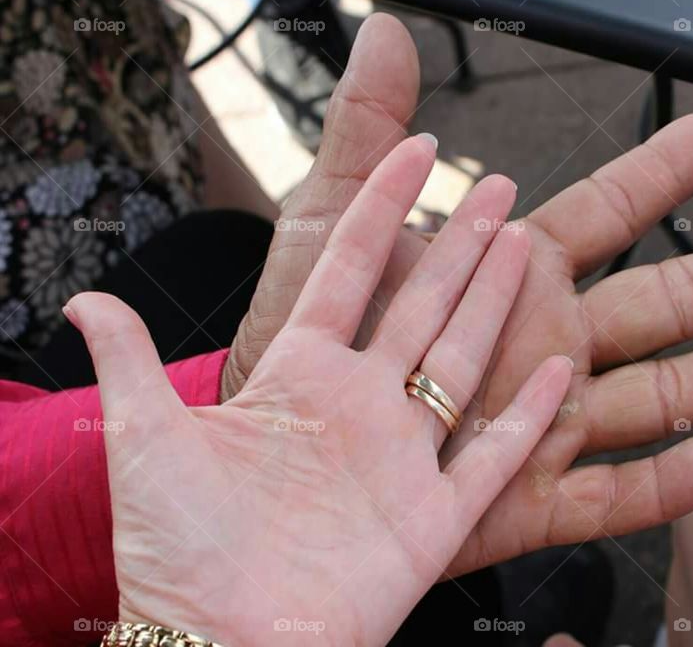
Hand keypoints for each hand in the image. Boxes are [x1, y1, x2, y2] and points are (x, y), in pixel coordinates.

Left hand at [67, 134, 572, 645]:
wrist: (215, 643)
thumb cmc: (174, 548)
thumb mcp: (144, 439)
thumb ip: (127, 360)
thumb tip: (83, 296)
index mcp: (298, 374)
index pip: (351, 269)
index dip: (383, 206)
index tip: (417, 147)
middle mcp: (357, 405)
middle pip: (421, 303)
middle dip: (460, 241)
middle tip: (497, 187)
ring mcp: (399, 458)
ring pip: (460, 360)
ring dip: (494, 302)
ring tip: (522, 244)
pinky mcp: (430, 516)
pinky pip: (490, 457)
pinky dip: (525, 418)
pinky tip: (556, 374)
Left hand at [223, 14, 692, 575]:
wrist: (280, 449)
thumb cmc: (304, 331)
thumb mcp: (334, 225)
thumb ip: (371, 137)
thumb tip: (387, 35)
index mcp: (508, 274)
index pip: (602, 213)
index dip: (659, 173)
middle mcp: (543, 343)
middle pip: (657, 307)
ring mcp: (542, 422)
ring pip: (654, 399)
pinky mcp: (525, 498)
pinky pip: (607, 497)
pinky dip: (664, 485)